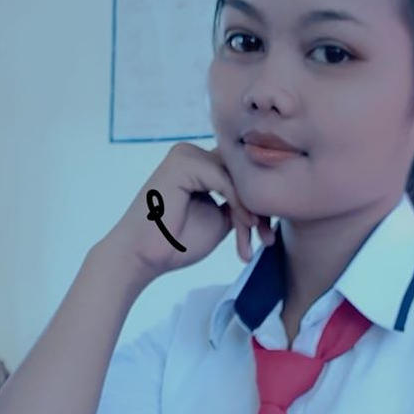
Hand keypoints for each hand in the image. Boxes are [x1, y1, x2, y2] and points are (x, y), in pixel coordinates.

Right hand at [103, 143, 274, 280]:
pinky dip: (239, 204)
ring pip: (237, 179)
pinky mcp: (182, 163)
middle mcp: (193, 154)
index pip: (241, 176)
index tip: (268, 236)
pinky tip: (245, 225)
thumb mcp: (221, 219)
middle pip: (242, 175)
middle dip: (260, 208)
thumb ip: (239, 203)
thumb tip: (268, 195)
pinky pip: (226, 180)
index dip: (259, 204)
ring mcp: (186, 155)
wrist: (145, 258)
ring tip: (257, 240)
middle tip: (268, 239)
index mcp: (200, 166)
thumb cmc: (178, 242)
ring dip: (251, 211)